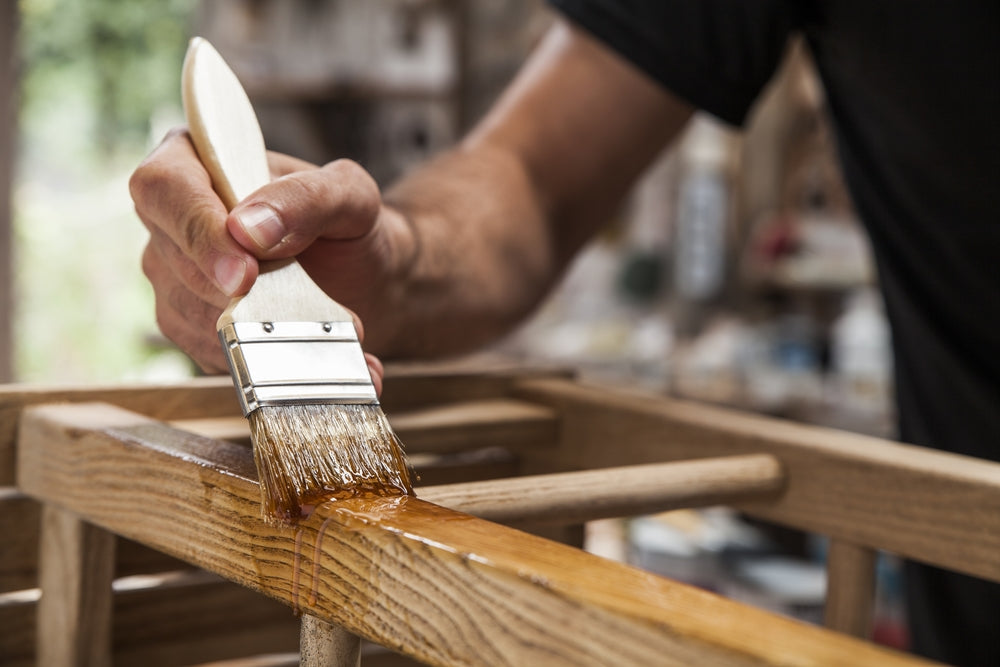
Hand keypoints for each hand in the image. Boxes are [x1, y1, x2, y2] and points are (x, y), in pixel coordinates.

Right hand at [129, 128, 411, 390]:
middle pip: (175, 259)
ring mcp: (173, 274)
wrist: (363, 279)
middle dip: (240, 292)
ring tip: (326, 331)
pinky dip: (265, 359)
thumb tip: (248, 229)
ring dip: (260, 331)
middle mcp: (172, 218)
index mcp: (198, 160)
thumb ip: (307, 198)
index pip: (165, 186)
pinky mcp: (188, 324)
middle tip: (308, 308)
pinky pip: (210, 350)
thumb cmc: (349, 226)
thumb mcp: (349, 197)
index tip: (245, 273)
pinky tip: (313, 353)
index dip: (199, 232)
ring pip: (190, 312)